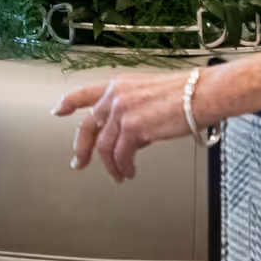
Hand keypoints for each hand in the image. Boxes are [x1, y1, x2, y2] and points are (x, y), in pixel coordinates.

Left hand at [54, 74, 192, 181]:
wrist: (202, 93)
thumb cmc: (186, 93)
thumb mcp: (150, 93)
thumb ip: (132, 109)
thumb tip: (129, 135)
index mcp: (119, 85)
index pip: (86, 93)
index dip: (69, 102)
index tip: (58, 110)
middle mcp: (117, 96)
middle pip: (88, 126)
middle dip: (81, 148)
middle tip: (79, 162)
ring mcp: (123, 111)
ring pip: (104, 146)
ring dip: (110, 165)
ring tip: (118, 175)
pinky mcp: (134, 128)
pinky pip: (121, 155)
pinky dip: (123, 167)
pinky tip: (129, 172)